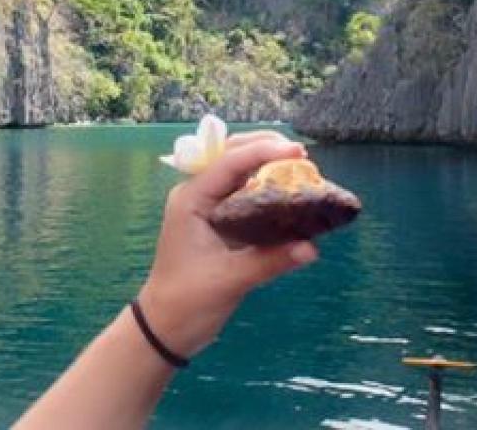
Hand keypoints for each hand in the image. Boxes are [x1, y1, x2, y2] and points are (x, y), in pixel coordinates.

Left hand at [137, 131, 318, 358]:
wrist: (164, 329)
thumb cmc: (187, 301)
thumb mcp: (229, 280)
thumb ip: (270, 261)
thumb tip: (312, 248)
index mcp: (191, 199)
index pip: (230, 162)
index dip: (265, 151)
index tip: (298, 153)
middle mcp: (198, 194)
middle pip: (232, 155)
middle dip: (266, 148)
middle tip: (302, 157)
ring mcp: (208, 207)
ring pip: (239, 170)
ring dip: (267, 164)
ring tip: (300, 168)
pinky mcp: (219, 222)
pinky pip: (245, 193)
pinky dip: (267, 187)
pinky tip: (289, 193)